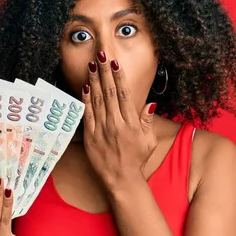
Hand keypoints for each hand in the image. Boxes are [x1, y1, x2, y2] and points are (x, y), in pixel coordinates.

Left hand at [81, 51, 157, 191]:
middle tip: (101, 56)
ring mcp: (101, 129)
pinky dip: (86, 100)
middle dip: (105, 72)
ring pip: (97, 100)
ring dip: (94, 81)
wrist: (121, 179)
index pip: (124, 94)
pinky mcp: (90, 136)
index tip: (115, 63)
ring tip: (92, 65)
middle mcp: (115, 124)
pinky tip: (85, 87)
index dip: (119, 77)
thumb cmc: (137, 159)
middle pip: (109, 92)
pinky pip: (87, 114)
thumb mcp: (149, 140)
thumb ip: (147, 121)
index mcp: (131, 123)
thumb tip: (150, 103)